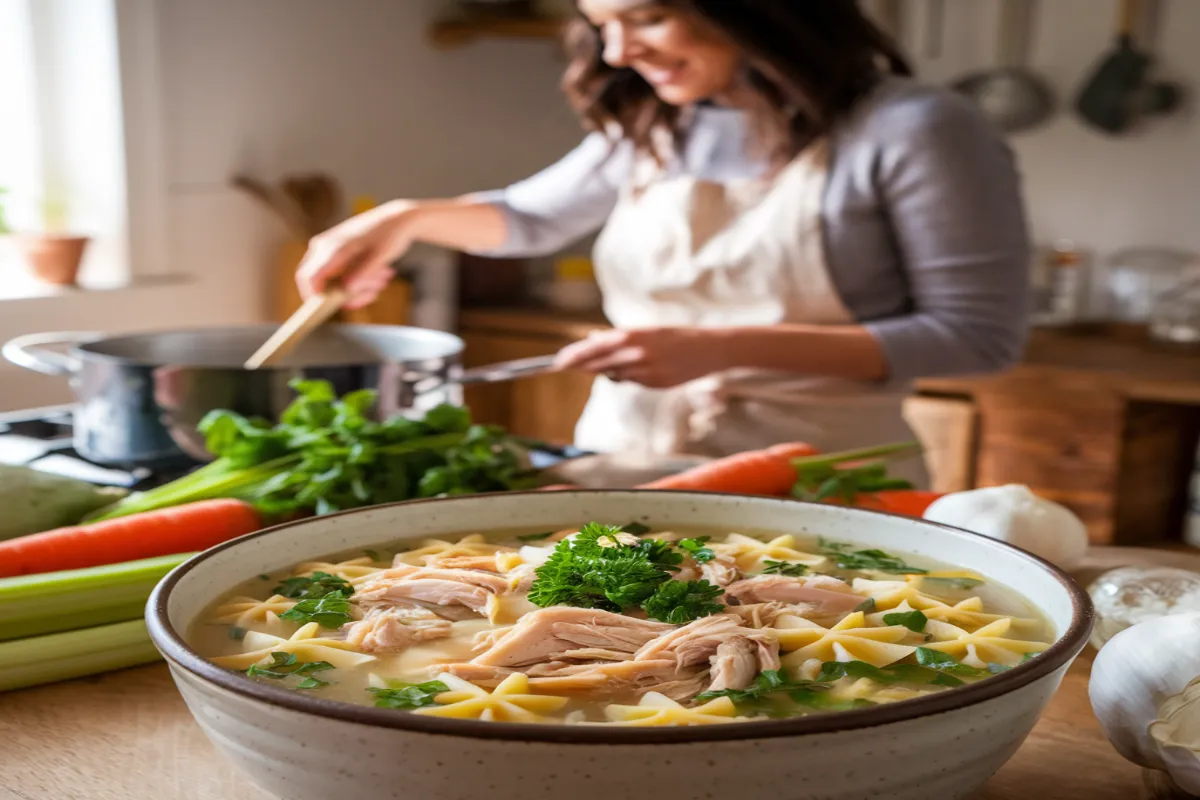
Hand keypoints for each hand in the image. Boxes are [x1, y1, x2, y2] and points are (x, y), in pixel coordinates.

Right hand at [295, 201, 419, 309]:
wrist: (396, 219)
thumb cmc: (390, 235)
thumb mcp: (381, 256)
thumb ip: (363, 273)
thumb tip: (346, 290)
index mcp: (332, 247)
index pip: (309, 277)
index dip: (313, 298)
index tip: (328, 311)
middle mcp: (323, 247)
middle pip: (317, 283)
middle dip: (344, 295)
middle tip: (374, 293)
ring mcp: (326, 250)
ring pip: (331, 283)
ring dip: (357, 289)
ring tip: (382, 280)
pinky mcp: (334, 254)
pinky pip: (338, 277)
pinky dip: (356, 283)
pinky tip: (378, 278)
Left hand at [553, 327, 729, 388]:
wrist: (710, 349)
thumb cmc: (676, 336)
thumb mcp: (646, 330)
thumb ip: (618, 337)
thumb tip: (590, 340)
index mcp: (631, 337)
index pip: (592, 350)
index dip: (572, 357)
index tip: (557, 362)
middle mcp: (635, 356)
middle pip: (597, 366)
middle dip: (582, 366)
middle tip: (566, 365)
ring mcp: (645, 373)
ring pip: (614, 375)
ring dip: (610, 369)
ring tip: (627, 358)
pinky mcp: (654, 385)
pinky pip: (632, 382)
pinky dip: (630, 376)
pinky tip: (647, 367)